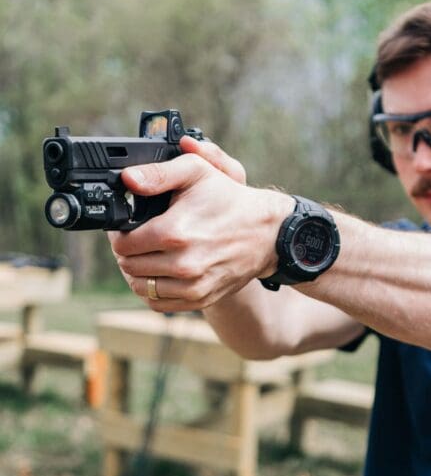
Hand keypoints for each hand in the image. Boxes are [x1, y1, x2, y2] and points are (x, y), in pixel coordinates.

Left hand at [109, 137, 292, 310]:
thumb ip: (158, 173)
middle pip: (128, 266)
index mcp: (175, 232)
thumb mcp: (196, 172)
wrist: (266, 233)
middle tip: (135, 239)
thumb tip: (127, 179)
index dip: (118, 234)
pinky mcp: (200, 299)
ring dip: (136, 272)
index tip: (125, 227)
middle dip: (126, 251)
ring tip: (144, 255)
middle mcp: (183, 264)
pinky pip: (158, 303)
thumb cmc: (230, 200)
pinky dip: (152, 290)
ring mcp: (192, 286)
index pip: (122, 244)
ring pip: (140, 287)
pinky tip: (158, 273)